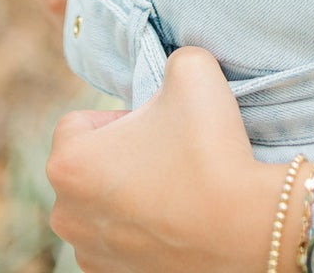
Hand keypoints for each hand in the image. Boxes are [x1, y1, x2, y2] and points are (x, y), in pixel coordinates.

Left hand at [47, 45, 283, 272]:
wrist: (248, 228)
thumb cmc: (211, 149)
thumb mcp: (192, 69)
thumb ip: (168, 59)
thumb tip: (169, 73)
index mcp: (68, 165)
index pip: (78, 123)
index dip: (119, 116)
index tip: (155, 127)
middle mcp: (66, 216)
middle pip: (86, 166)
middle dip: (120, 156)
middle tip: (167, 154)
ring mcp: (89, 255)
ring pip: (102, 205)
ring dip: (129, 194)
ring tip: (174, 188)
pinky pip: (119, 240)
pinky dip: (140, 229)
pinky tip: (175, 220)